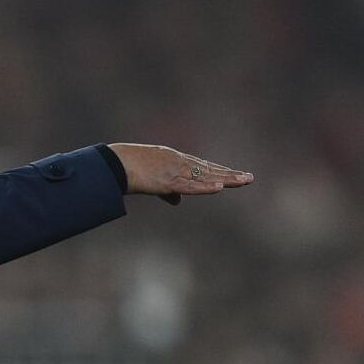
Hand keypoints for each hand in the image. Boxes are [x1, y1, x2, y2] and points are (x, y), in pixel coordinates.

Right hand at [109, 143, 253, 204]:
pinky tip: (219, 188)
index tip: (234, 174)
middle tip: (249, 178)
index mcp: (174, 160)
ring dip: (226, 179)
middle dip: (229, 175)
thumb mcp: (151, 180)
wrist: (113, 164)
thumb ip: (167, 192)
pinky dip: (204, 187)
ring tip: (244, 181)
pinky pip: (190, 186)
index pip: (202, 166)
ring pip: (205, 176)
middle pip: (209, 170)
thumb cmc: (127, 169)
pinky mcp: (168, 181)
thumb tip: (177, 203)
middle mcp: (178, 162)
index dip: (219, 171)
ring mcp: (175, 170)